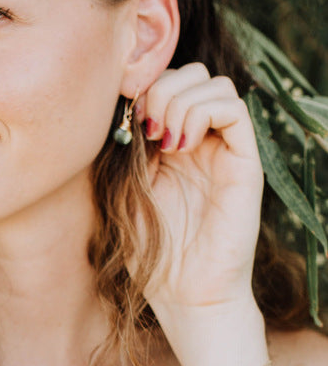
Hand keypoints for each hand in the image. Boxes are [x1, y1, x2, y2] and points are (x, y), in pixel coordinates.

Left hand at [134, 63, 263, 327]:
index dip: (142, 90)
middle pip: (190, 74)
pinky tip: (181, 147)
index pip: (164, 83)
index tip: (125, 124)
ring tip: (163, 142)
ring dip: (179, 101)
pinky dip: (202, 113)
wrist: (185, 292)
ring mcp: (222, 148)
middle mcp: (199, 140)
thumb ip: (124, 146)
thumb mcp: (123, 191)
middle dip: (160, 89)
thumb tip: (120, 102)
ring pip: (213, 83)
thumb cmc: (152, 251)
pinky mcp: (244, 160)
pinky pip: (234, 107)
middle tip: (144, 130)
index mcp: (169, 144)